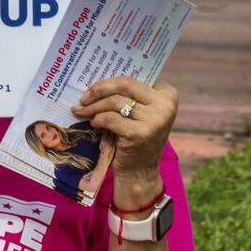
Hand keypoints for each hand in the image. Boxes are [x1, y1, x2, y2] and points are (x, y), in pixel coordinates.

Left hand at [70, 76, 178, 209]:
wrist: (140, 171)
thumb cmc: (137, 137)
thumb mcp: (141, 113)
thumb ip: (130, 95)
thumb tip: (99, 80)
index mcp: (168, 95)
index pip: (132, 79)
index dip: (109, 81)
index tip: (94, 87)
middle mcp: (165, 105)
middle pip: (123, 85)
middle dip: (98, 89)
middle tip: (83, 98)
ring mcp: (154, 120)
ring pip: (114, 102)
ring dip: (94, 107)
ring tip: (83, 111)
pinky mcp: (140, 134)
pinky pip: (110, 118)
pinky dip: (98, 119)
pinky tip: (94, 124)